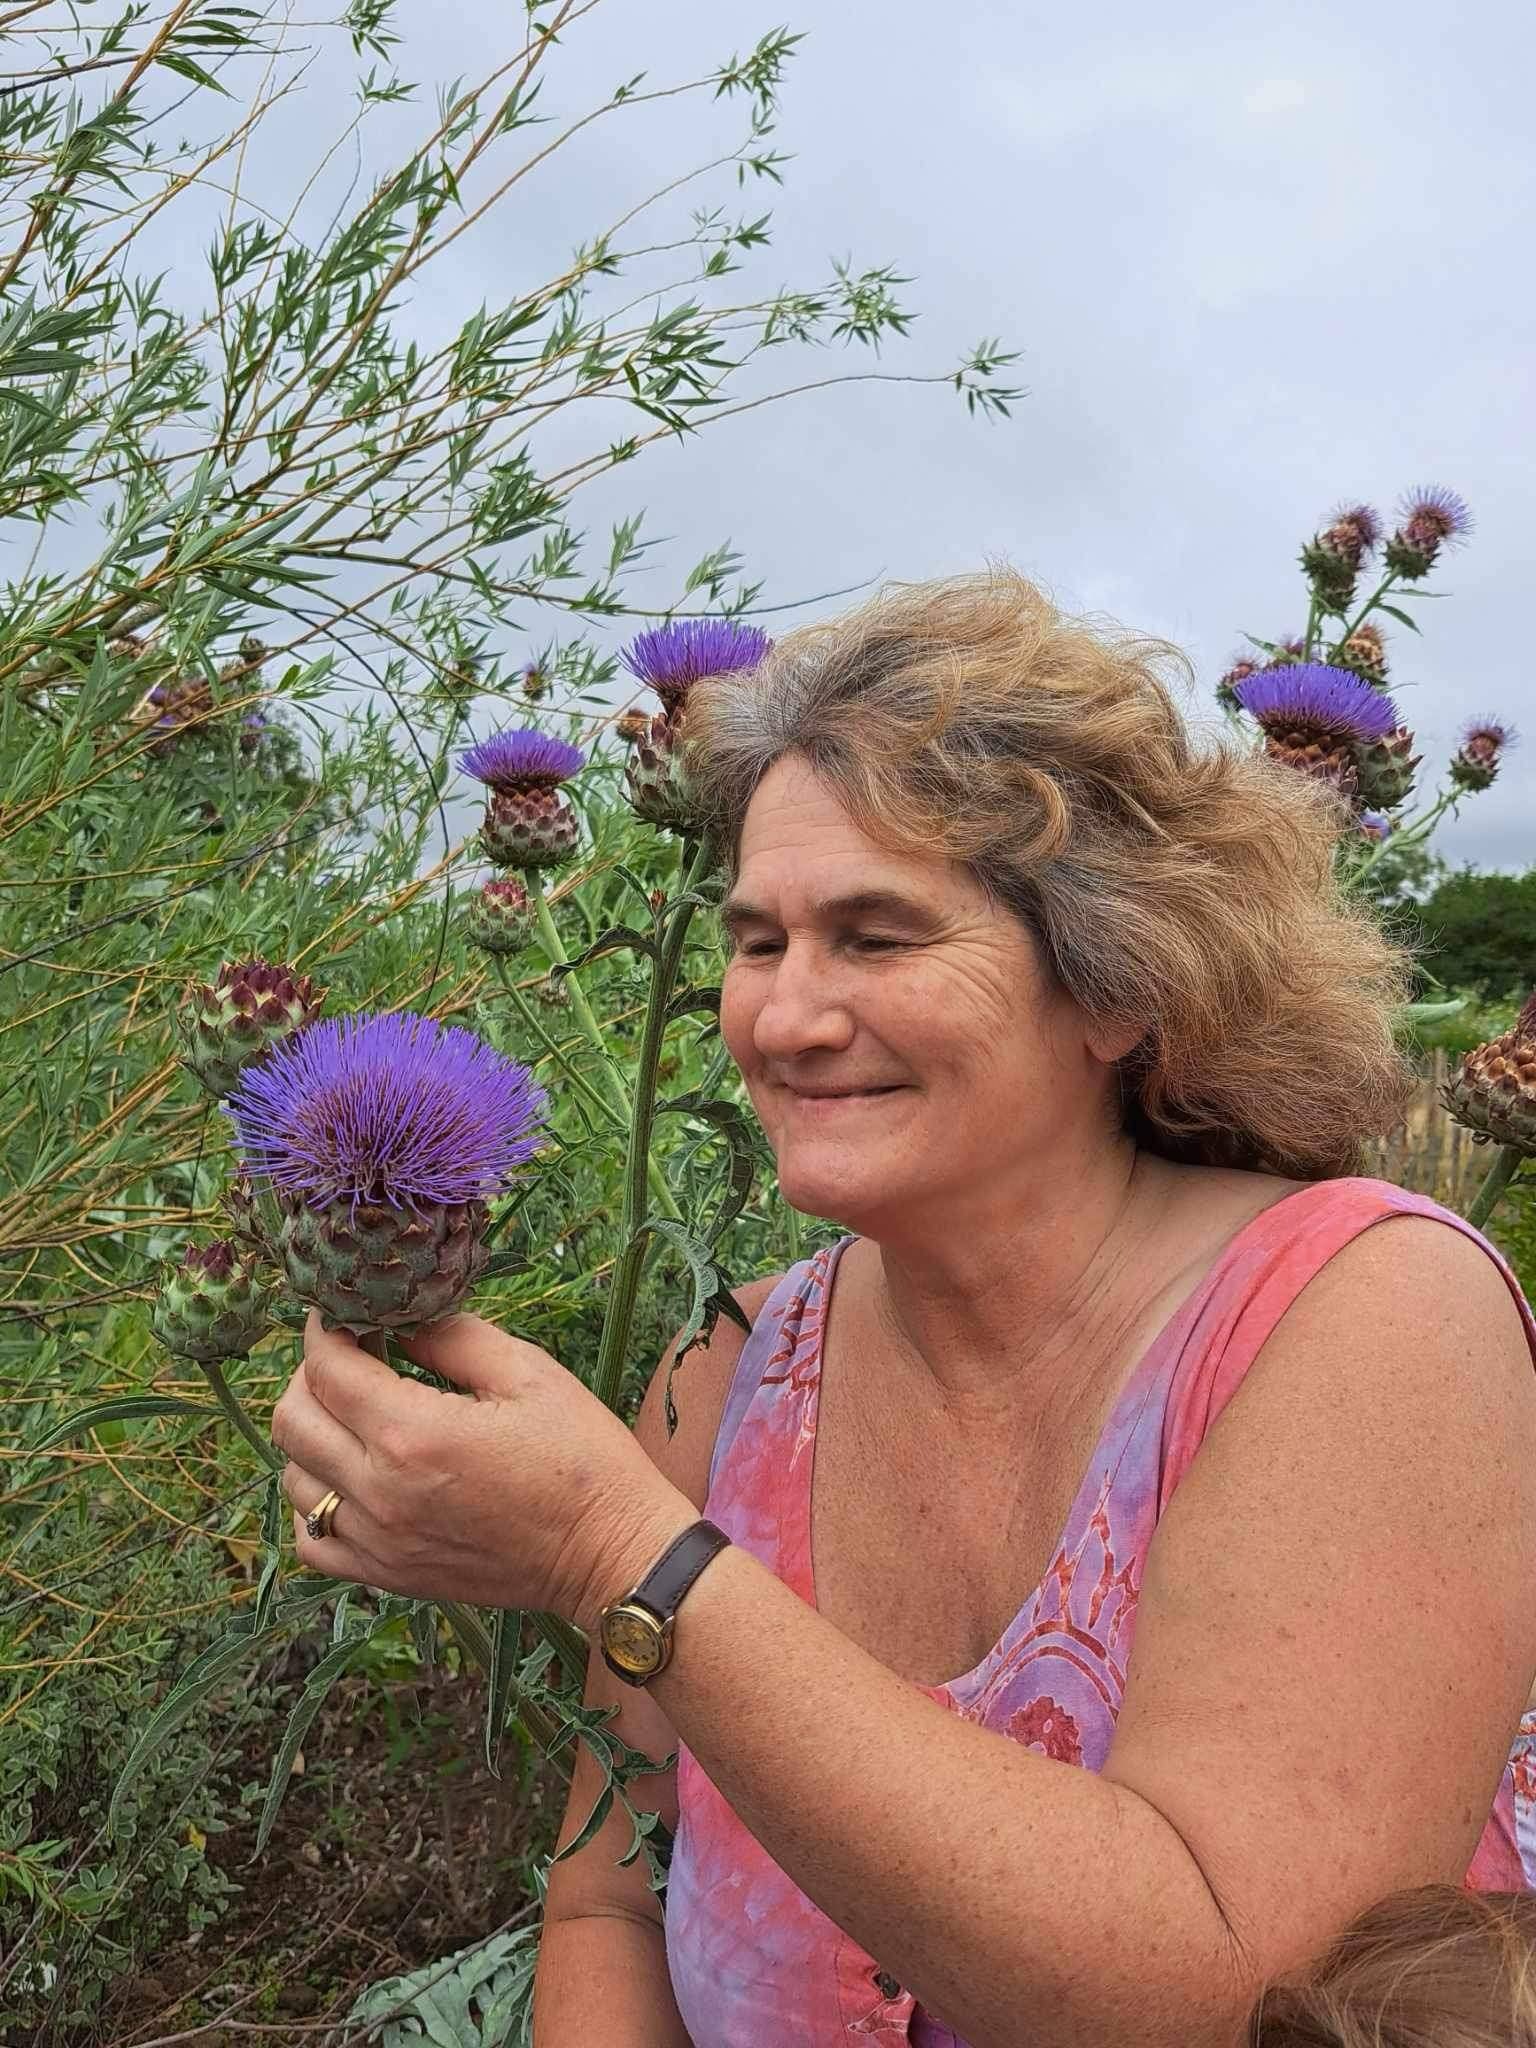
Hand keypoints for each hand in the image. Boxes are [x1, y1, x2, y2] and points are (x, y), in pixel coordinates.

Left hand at [271, 1311, 694, 1628]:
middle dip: (312, 1376)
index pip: (327, 1367)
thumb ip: (451, 1336)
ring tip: (359, 1417)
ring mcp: (379, 1541)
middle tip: (356, 1359)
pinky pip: (313, 1541)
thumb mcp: (527, 1372)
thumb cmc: (580, 1455)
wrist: (609, 1551)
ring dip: (314, 1437)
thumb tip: (396, 1316)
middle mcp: (381, 1491)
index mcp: (414, 1433)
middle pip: (292, 1420)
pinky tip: (355, 1480)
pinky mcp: (388, 1576)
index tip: (346, 1314)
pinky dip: (317, 1504)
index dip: (327, 1330)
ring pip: (294, 1479)